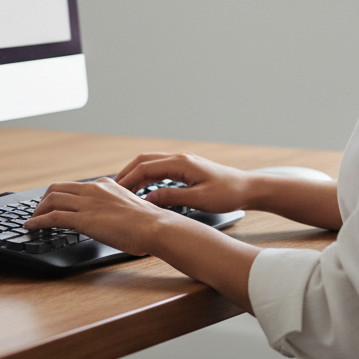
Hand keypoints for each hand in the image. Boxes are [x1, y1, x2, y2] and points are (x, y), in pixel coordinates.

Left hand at [24, 177, 177, 255]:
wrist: (154, 226)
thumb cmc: (148, 223)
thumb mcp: (130, 208)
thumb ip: (116, 209)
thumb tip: (111, 221)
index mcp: (105, 185)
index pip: (75, 186)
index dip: (60, 195)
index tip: (54, 204)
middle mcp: (93, 189)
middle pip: (57, 188)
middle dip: (43, 200)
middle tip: (38, 211)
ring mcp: (87, 202)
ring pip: (51, 199)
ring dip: (38, 210)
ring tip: (33, 220)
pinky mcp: (83, 218)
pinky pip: (52, 216)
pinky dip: (38, 221)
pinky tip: (32, 227)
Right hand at [114, 153, 252, 214]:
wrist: (247, 188)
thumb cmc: (227, 194)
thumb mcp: (199, 200)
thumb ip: (172, 198)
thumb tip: (148, 199)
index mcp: (181, 163)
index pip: (145, 167)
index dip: (128, 179)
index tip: (115, 192)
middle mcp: (180, 158)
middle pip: (144, 161)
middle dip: (126, 174)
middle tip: (111, 189)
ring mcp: (182, 161)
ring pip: (151, 163)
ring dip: (135, 174)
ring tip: (122, 190)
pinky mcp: (186, 168)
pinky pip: (160, 168)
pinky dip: (146, 176)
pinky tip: (141, 188)